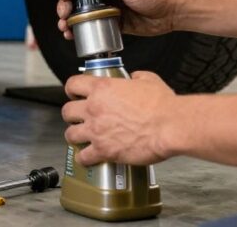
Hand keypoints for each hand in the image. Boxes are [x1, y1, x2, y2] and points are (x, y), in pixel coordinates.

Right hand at [56, 0, 180, 38]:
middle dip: (66, 5)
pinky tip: (77, 35)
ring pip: (84, 12)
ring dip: (72, 19)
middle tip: (63, 15)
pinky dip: (83, 29)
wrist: (172, 11)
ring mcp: (110, 5)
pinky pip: (95, 24)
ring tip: (66, 28)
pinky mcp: (114, 20)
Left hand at [61, 71, 176, 165]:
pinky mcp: (104, 150)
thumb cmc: (162, 105)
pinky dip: (84, 158)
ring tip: (81, 137)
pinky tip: (87, 157)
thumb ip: (136, 77)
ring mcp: (96, 130)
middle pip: (67, 111)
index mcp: (103, 88)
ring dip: (75, 136)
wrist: (170, 126)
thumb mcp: (149, 80)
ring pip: (70, 134)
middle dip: (72, 115)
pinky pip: (83, 157)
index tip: (74, 94)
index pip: (73, 84)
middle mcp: (95, 108)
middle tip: (79, 117)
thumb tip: (135, 78)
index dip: (72, 89)